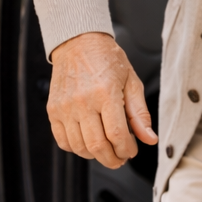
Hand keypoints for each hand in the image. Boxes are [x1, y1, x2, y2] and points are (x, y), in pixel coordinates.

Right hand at [47, 31, 156, 168]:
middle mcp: (83, 101)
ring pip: (79, 147)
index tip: (131, 150)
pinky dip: (76, 148)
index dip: (126, 149)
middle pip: (97, 146)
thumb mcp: (131, 81)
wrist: (78, 42)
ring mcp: (65, 107)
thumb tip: (149, 139)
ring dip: (95, 156)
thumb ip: (140, 113)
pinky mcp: (53, 109)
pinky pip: (63, 141)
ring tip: (105, 150)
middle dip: (112, 159)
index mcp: (105, 92)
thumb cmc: (106, 59)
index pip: (117, 135)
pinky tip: (87, 142)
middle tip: (120, 157)